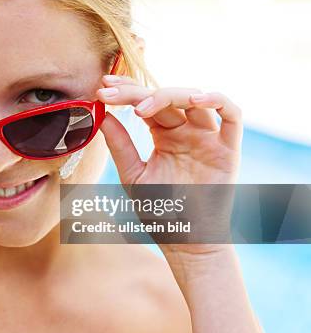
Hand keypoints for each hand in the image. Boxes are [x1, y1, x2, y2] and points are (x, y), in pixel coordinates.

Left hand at [96, 75, 242, 254]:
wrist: (185, 242)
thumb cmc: (159, 211)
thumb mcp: (132, 174)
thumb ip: (120, 145)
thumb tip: (100, 115)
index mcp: (164, 135)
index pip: (146, 103)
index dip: (126, 92)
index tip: (102, 90)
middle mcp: (186, 131)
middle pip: (165, 98)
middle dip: (136, 92)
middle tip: (110, 92)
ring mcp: (208, 137)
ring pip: (195, 99)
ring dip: (169, 94)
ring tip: (141, 105)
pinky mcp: (228, 149)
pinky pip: (232, 115)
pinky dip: (217, 100)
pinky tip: (195, 99)